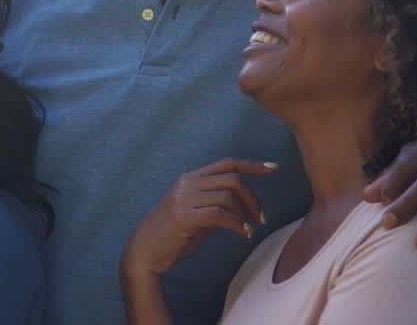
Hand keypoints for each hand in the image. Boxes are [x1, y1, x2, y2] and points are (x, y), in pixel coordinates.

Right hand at [122, 158, 275, 275]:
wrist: (144, 252)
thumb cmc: (171, 235)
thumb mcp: (195, 215)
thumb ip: (214, 205)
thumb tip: (241, 205)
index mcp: (189, 179)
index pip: (226, 164)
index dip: (251, 165)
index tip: (272, 168)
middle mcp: (186, 183)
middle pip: (232, 178)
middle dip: (252, 197)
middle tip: (261, 217)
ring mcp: (183, 198)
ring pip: (227, 196)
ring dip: (246, 213)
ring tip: (250, 228)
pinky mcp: (183, 216)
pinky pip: (219, 215)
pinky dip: (237, 224)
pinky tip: (243, 234)